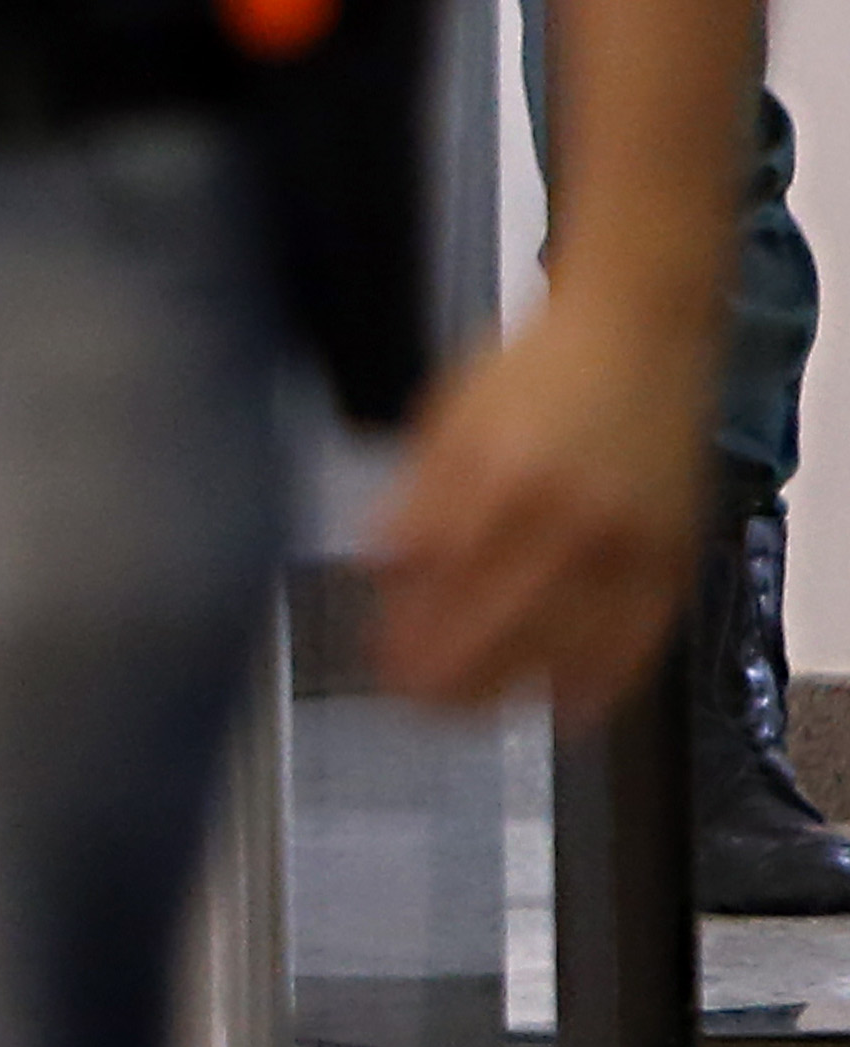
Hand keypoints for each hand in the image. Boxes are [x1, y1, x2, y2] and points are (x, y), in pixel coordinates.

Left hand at [371, 291, 717, 717]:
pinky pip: (632, 646)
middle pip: (493, 628)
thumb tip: (375, 563)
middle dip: (443, 677)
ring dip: (507, 692)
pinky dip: (593, 685)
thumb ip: (415, 496)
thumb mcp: (450, 418)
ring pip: (559, 652)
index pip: (436, 583)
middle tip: (411, 699)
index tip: (377, 662)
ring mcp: (624, 546)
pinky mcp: (672, 562)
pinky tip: (557, 706)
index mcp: (495, 476)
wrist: (639, 335)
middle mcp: (562, 517)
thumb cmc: (537, 372)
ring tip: (467, 711)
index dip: (405, 632)